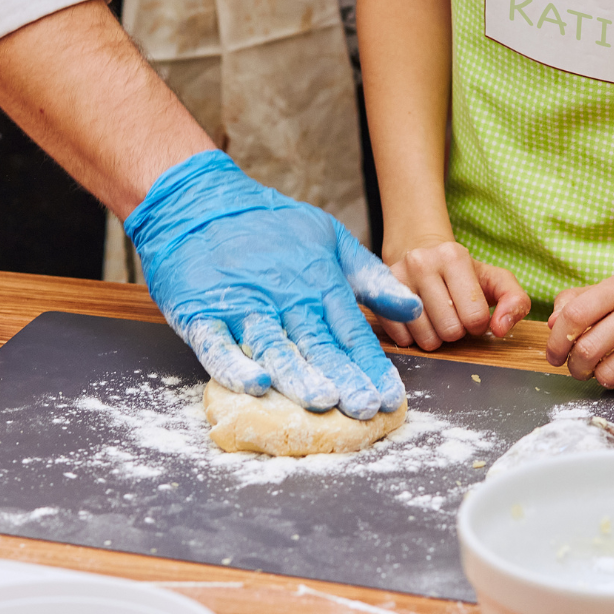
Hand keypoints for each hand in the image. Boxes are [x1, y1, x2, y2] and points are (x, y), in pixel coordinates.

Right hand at [124, 151, 423, 419]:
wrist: (200, 204)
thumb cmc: (270, 225)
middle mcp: (284, 296)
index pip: (351, 332)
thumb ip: (371, 277)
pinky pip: (218, 345)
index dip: (372, 366)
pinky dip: (235, 366)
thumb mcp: (330, 238)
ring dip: (297, 375)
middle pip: (317, 344)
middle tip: (364, 409)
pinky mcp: (201, 313)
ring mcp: (242, 305)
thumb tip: (413, 307)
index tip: (390, 398)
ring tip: (322, 401)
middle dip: (343, 378)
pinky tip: (256, 384)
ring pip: (273, 346)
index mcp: (318, 281)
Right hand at [380, 240, 529, 348]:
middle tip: (452, 315)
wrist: (419, 253)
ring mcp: (395, 279)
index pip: (475, 317)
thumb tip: (500, 330)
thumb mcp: (495, 280)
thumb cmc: (461, 273)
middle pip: (450, 330)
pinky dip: (413, 338)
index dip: (478, 324)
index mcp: (454, 256)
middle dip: (456, 331)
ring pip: (425, 338)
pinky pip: (401, 338)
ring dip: (435, 337)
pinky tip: (418, 321)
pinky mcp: (378, 296)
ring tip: (435, 318)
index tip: (471, 312)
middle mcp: (421, 263)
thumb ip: (514, 301)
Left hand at [546, 275, 613, 395]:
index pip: (574, 314)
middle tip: (578, 370)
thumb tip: (551, 324)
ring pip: (611, 371)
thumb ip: (574, 302)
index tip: (554, 356)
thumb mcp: (609, 293)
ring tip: (604, 372)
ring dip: (600, 379)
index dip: (557, 341)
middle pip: (589, 348)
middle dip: (576, 367)